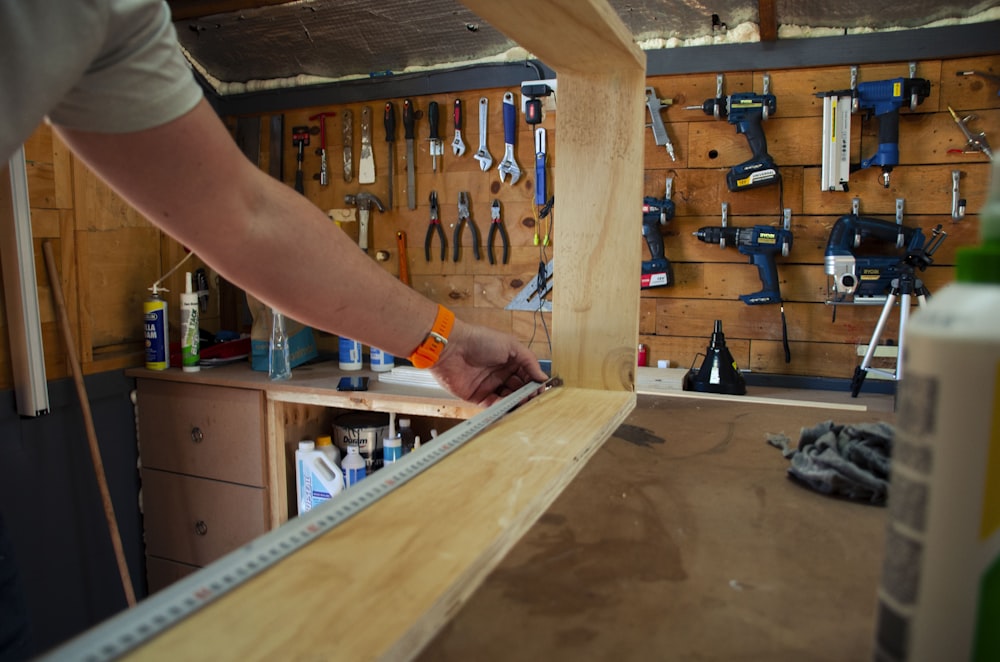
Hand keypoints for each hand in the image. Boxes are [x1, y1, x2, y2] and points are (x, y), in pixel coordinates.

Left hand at [430, 320, 547, 404]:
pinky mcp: (478, 397)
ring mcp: (490, 386)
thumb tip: (543, 377)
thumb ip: (529, 361)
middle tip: (532, 398)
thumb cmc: (481, 341)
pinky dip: (501, 407)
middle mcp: (501, 374)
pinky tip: (507, 404)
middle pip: (519, 389)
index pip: (527, 375)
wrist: (452, 348)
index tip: (541, 389)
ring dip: (516, 402)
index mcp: (510, 360)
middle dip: (527, 394)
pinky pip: (493, 405)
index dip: (535, 382)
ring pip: (508, 399)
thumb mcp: (511, 345)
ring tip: (521, 402)